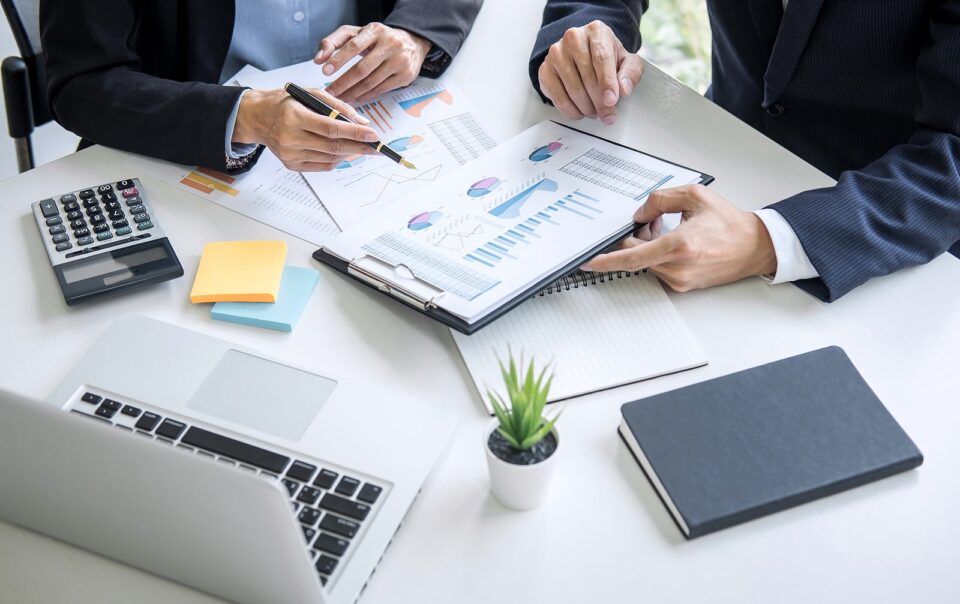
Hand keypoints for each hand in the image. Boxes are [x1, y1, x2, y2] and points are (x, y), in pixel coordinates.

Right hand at [232, 88, 378, 171]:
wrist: (258, 117)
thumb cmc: (285, 102)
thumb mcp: (310, 94)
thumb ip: (337, 106)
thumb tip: (362, 121)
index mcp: (293, 117)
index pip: (331, 128)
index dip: (355, 133)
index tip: (373, 134)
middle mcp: (290, 138)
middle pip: (333, 147)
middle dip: (359, 147)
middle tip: (376, 147)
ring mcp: (290, 154)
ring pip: (330, 159)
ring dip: (350, 153)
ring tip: (362, 147)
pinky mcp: (291, 165)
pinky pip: (322, 166)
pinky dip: (337, 160)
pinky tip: (344, 152)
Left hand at [316, 23, 431, 102]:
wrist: (412, 43)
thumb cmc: (378, 39)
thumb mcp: (357, 33)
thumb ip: (334, 42)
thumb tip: (318, 59)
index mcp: (376, 31)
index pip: (354, 46)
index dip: (338, 60)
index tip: (325, 71)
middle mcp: (390, 45)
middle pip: (362, 69)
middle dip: (343, 83)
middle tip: (330, 92)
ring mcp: (400, 61)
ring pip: (371, 82)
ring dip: (353, 92)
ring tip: (340, 97)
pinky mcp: (406, 76)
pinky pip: (381, 89)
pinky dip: (366, 95)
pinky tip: (356, 97)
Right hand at [538, 21, 643, 123]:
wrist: (584, 53)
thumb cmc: (605, 57)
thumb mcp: (626, 61)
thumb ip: (631, 73)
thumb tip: (623, 89)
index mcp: (596, 31)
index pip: (602, 59)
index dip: (607, 83)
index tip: (611, 102)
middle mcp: (573, 38)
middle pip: (587, 77)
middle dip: (599, 102)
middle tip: (607, 115)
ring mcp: (556, 53)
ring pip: (573, 89)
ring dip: (586, 108)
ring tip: (595, 113)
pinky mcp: (545, 69)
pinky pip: (557, 96)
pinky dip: (570, 110)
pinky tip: (579, 112)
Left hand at [583, 185, 777, 290]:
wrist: (755, 248)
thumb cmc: (730, 224)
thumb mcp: (696, 197)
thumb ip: (661, 199)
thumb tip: (640, 213)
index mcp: (680, 246)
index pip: (632, 257)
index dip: (606, 261)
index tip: (588, 262)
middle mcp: (678, 267)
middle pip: (636, 256)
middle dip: (635, 238)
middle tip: (652, 221)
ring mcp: (680, 280)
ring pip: (647, 262)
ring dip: (648, 246)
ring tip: (669, 229)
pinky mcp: (683, 286)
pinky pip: (658, 269)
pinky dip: (658, 255)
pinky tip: (674, 242)